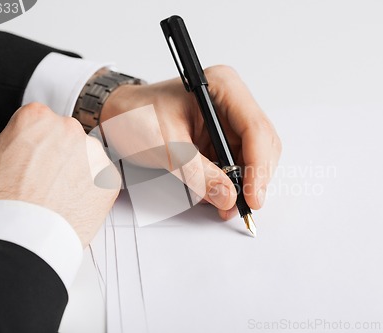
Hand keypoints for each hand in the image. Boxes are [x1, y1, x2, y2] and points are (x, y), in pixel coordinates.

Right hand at [0, 103, 119, 245]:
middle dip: (55, 156)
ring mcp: (94, 154)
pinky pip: (102, 180)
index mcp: (36, 118)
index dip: (30, 143)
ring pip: (86, 158)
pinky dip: (91, 190)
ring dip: (75, 172)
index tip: (28, 159)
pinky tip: (72, 203)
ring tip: (56, 195)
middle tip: (41, 180)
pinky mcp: (110, 178)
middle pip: (64, 138)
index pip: (38, 123)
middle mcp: (69, 130)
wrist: (22, 237)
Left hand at [101, 65, 280, 219]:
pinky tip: (219, 195)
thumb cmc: (135, 116)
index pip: (255, 128)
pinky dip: (232, 182)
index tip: (252, 197)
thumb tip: (228, 197)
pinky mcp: (223, 137)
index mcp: (222, 87)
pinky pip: (239, 163)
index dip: (258, 166)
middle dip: (254, 178)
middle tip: (242, 207)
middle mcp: (232, 101)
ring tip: (226, 205)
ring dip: (244, 184)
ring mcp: (230, 120)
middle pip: (262, 143)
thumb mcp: (164, 145)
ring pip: (255, 156)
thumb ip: (197, 172)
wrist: (119, 116)